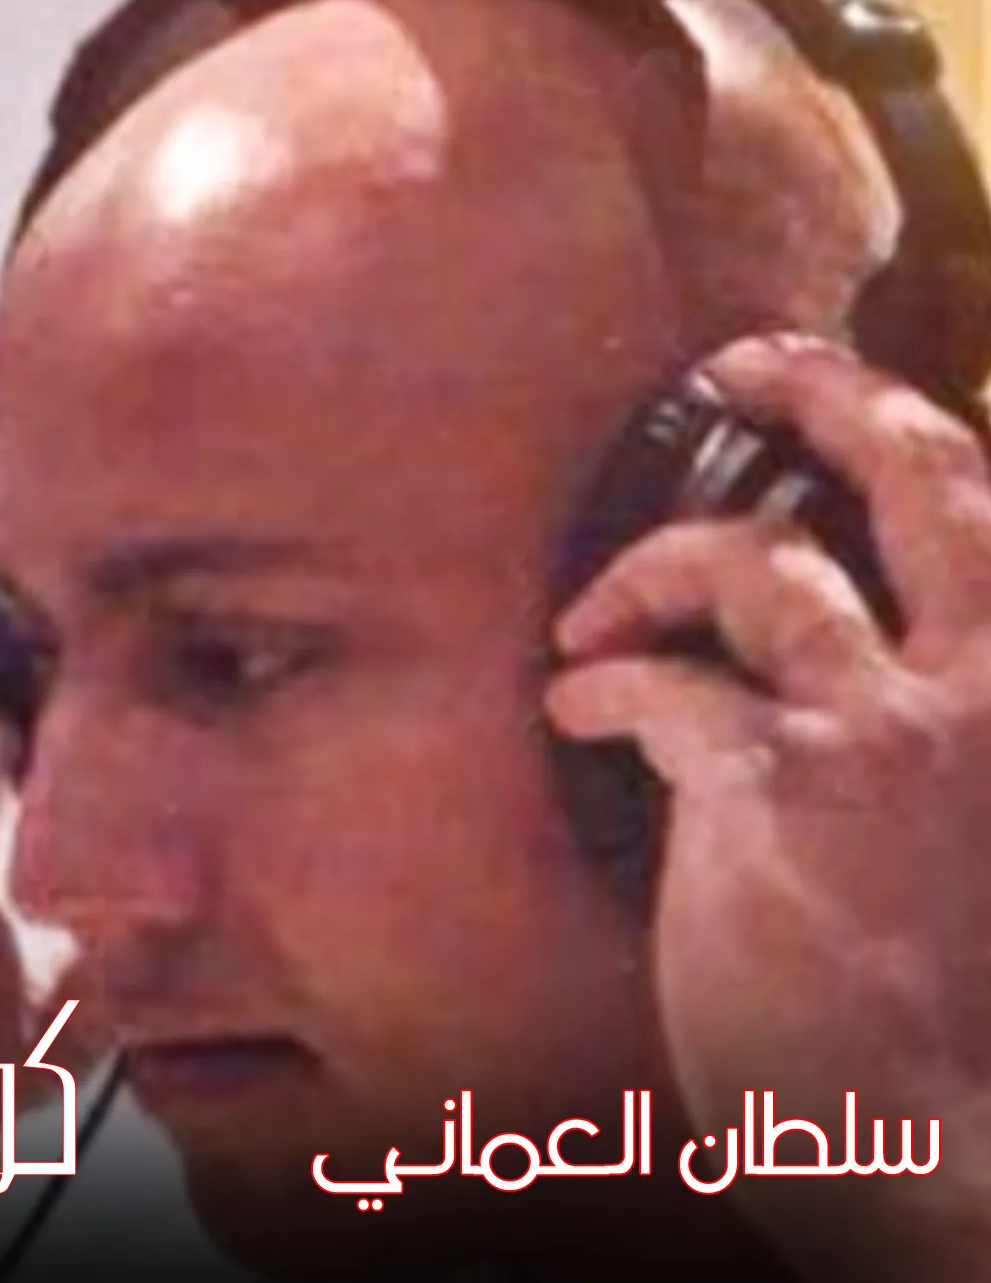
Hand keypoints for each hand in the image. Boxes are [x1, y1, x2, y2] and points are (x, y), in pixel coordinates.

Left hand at [546, 335, 990, 1279]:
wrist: (959, 1160)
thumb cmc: (961, 1019)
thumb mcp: (976, 844)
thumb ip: (939, 736)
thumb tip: (840, 666)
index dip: (927, 433)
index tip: (860, 404)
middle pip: (924, 467)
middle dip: (826, 385)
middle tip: (744, 362)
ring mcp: (891, 726)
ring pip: (757, 562)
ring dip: (651, 569)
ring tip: (587, 622)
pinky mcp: (781, 788)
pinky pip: (664, 686)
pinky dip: (605, 682)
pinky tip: (571, 702)